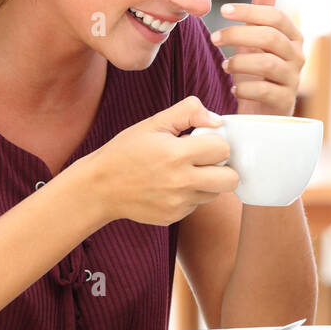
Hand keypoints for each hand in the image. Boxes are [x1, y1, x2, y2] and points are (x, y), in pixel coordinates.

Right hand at [80, 96, 238, 225]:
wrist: (99, 188)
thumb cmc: (126, 151)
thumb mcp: (153, 123)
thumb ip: (188, 112)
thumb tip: (217, 119)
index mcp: (176, 155)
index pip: (223, 149)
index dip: (215, 142)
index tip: (201, 141)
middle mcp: (180, 182)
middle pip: (230, 179)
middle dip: (223, 167)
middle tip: (204, 160)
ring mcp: (178, 203)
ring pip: (216, 193)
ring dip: (208, 182)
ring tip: (185, 172)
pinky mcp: (173, 217)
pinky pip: (197, 205)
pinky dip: (191, 195)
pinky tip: (171, 186)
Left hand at [211, 0, 305, 116]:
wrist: (263, 112)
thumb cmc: (258, 71)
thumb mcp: (256, 39)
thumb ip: (262, 10)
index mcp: (293, 37)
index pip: (276, 16)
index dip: (249, 11)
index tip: (223, 10)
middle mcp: (298, 56)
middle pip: (270, 37)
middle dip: (238, 35)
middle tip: (215, 38)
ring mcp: (293, 80)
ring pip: (267, 63)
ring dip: (239, 62)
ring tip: (224, 65)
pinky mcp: (285, 102)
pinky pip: (264, 90)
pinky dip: (244, 87)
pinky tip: (234, 88)